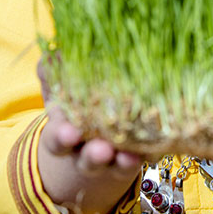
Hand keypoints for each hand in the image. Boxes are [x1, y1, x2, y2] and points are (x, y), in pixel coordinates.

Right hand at [36, 59, 141, 213]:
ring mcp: (116, 157)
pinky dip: (151, 154)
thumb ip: (55, 72)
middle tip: (101, 150)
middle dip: (94, 155)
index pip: (60, 137)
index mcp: (66, 133)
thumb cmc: (78, 104)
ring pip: (118, 163)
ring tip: (130, 156)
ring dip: (124, 160)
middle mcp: (90, 150)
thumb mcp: (63, 90)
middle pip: (89, 158)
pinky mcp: (142, 156)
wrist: (98, 142)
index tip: (69, 132)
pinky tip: (158, 149)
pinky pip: (148, 159)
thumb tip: (54, 50)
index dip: (63, 136)